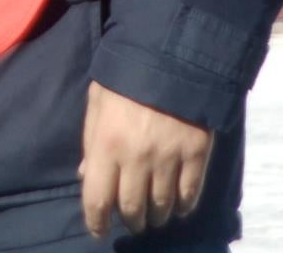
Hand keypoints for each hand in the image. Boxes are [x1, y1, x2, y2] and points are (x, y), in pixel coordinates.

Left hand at [78, 82, 212, 238]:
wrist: (173, 51)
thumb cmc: (126, 74)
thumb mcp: (97, 99)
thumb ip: (90, 139)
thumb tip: (86, 175)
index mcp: (106, 143)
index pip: (97, 198)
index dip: (96, 221)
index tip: (99, 231)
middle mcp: (136, 158)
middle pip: (131, 207)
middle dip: (130, 220)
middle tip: (131, 221)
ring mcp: (169, 157)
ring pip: (161, 204)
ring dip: (156, 216)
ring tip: (154, 217)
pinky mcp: (196, 153)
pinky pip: (190, 192)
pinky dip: (184, 206)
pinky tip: (179, 208)